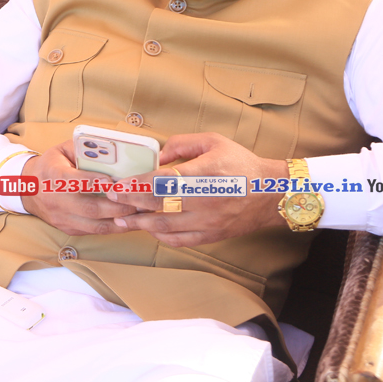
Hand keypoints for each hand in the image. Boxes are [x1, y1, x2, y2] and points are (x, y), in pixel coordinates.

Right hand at [21, 141, 139, 234]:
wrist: (28, 188)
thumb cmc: (52, 165)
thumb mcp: (63, 150)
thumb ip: (86, 149)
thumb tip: (114, 150)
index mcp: (54, 175)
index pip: (74, 181)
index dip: (94, 182)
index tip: (112, 180)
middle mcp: (57, 200)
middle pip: (90, 208)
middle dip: (118, 206)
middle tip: (139, 201)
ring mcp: (63, 218)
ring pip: (96, 225)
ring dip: (121, 221)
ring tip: (140, 214)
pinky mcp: (69, 229)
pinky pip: (95, 232)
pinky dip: (115, 228)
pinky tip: (130, 222)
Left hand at [106, 132, 287, 247]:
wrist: (271, 193)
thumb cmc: (240, 164)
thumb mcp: (213, 141)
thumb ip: (181, 144)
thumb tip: (156, 155)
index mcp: (205, 173)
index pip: (162, 180)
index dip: (137, 184)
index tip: (118, 185)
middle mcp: (205, 199)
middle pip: (159, 204)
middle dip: (130, 203)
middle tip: (111, 200)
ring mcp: (208, 220)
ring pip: (165, 226)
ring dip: (140, 224)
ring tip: (121, 220)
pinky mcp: (211, 235)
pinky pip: (179, 239)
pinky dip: (161, 236)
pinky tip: (150, 229)